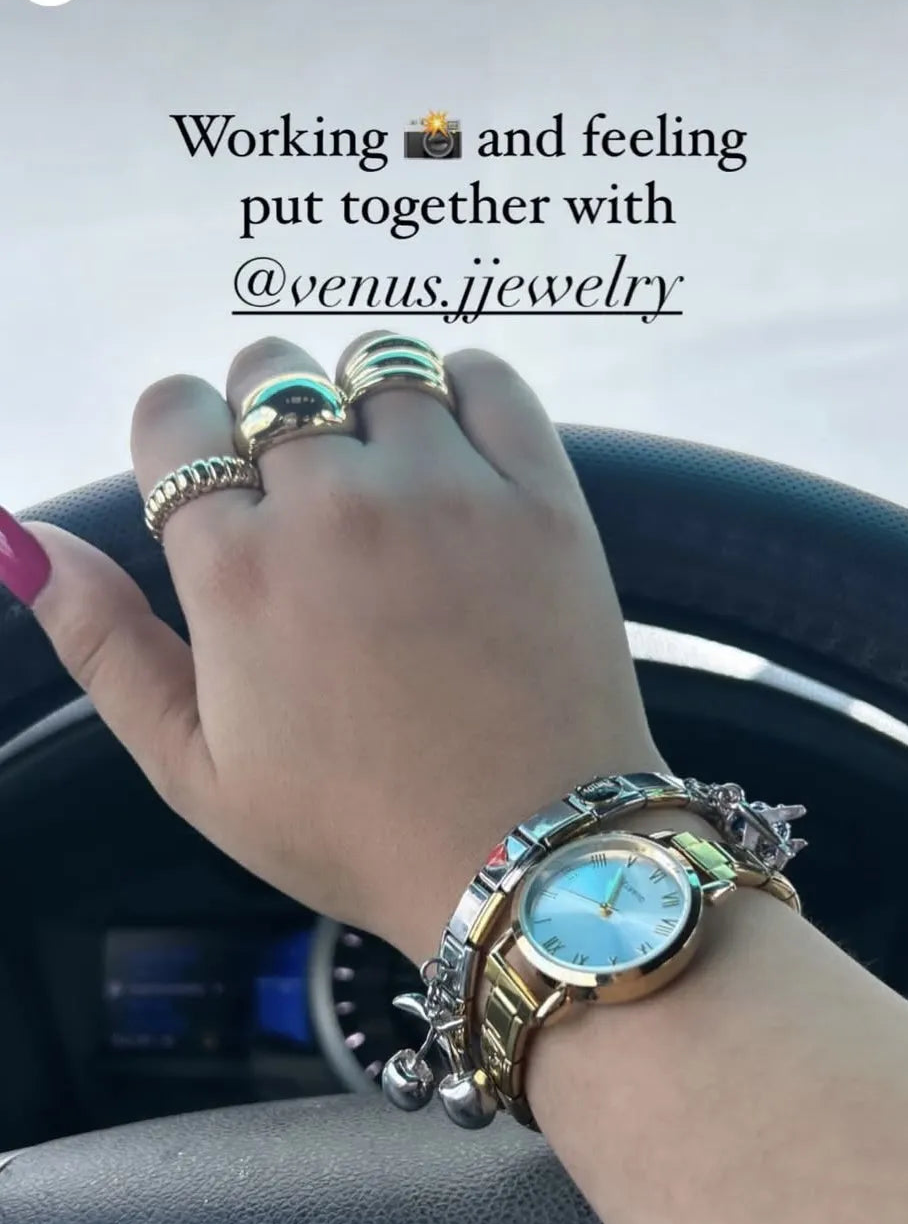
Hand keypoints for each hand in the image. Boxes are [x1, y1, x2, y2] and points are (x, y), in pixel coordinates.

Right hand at [14, 335, 665, 963]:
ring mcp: (447, 490)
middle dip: (263, 423)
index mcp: (237, 569)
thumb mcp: (195, 768)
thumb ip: (104, 645)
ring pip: (375, 367)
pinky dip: (460, 394)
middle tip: (301, 505)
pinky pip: (485, 375)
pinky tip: (451, 456)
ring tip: (380, 486)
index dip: (182, 447)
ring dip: (360, 408)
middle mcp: (336, 504)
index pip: (173, 417)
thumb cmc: (352, 829)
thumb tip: (24, 543)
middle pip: (268, 376)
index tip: (216, 495)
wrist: (525, 856)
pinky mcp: (540, 493)